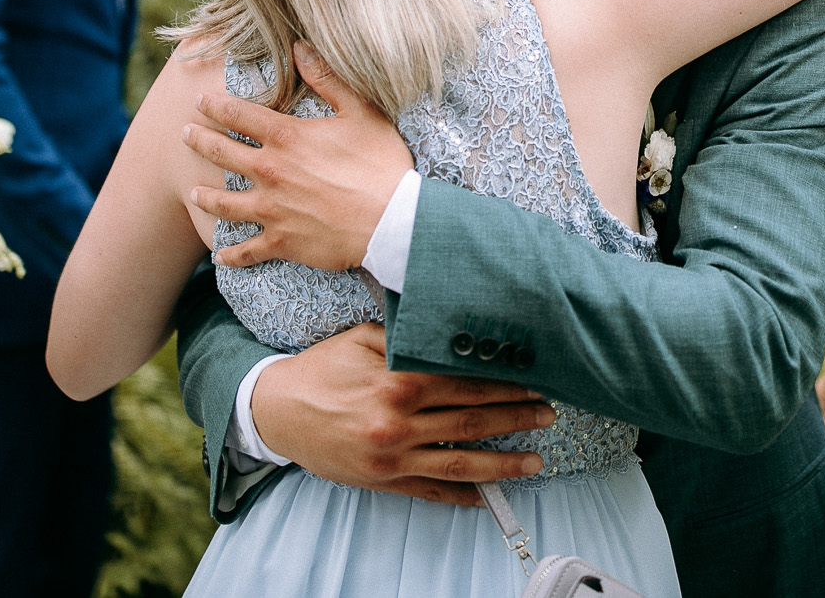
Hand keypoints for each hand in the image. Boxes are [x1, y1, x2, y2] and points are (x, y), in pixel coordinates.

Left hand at [184, 42, 411, 270]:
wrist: (393, 222)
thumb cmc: (381, 164)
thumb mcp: (361, 111)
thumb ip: (327, 78)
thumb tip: (300, 47)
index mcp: (287, 138)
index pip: (239, 115)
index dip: (216, 106)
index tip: (200, 101)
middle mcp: (271, 172)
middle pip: (222, 154)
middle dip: (199, 141)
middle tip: (184, 134)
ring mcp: (272, 209)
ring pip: (225, 204)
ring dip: (205, 197)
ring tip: (192, 192)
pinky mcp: (282, 241)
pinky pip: (247, 250)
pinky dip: (231, 255)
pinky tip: (220, 256)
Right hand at [250, 323, 555, 505]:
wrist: (276, 411)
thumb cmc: (322, 369)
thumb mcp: (361, 338)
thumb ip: (405, 335)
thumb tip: (448, 327)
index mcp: (398, 381)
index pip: (465, 381)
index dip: (502, 381)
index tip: (532, 378)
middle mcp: (400, 421)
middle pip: (472, 420)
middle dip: (516, 416)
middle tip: (548, 412)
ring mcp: (393, 456)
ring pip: (461, 463)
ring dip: (504, 463)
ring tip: (536, 460)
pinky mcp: (384, 481)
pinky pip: (431, 492)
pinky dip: (463, 497)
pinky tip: (489, 498)